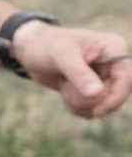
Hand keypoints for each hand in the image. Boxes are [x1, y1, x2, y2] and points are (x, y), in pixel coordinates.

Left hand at [10, 23, 131, 119]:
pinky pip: (90, 109)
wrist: (32, 50)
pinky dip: (75, 106)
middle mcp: (113, 64)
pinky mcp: (92, 90)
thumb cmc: (47, 45)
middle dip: (88, 99)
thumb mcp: (61, 56)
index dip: (116, 97)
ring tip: (65, 84)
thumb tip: (97, 93)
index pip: (127, 77)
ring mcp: (104, 78)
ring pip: (101, 105)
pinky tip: (65, 90)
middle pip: (114, 95)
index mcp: (113, 48)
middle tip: (67, 85)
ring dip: (79, 102)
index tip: (98, 111)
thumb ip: (79, 74)